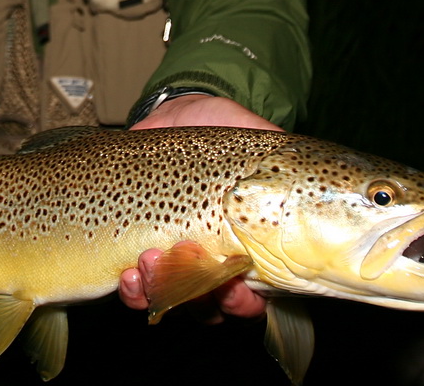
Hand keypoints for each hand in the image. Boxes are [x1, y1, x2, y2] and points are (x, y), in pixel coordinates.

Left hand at [120, 93, 279, 318]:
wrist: (176, 115)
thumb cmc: (226, 134)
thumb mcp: (259, 144)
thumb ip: (280, 166)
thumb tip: (295, 177)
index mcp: (247, 252)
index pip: (252, 300)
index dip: (244, 304)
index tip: (237, 285)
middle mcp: (211, 266)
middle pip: (210, 308)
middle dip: (198, 298)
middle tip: (186, 258)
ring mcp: (172, 262)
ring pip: (169, 301)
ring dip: (158, 290)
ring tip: (149, 260)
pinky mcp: (135, 252)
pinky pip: (134, 289)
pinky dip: (133, 289)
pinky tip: (128, 271)